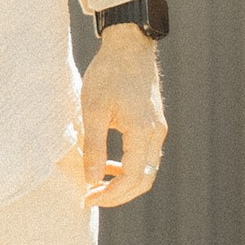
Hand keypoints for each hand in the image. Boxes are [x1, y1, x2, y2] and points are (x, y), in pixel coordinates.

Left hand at [78, 29, 165, 210]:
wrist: (128, 45)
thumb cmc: (108, 74)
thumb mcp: (93, 110)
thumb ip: (94, 148)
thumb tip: (91, 180)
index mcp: (142, 132)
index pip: (131, 178)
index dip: (110, 194)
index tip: (86, 198)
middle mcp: (156, 134)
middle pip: (144, 180)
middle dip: (117, 195)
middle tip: (90, 198)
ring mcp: (157, 129)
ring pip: (146, 170)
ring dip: (122, 182)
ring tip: (95, 185)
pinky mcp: (153, 124)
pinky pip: (145, 156)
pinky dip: (128, 167)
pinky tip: (107, 166)